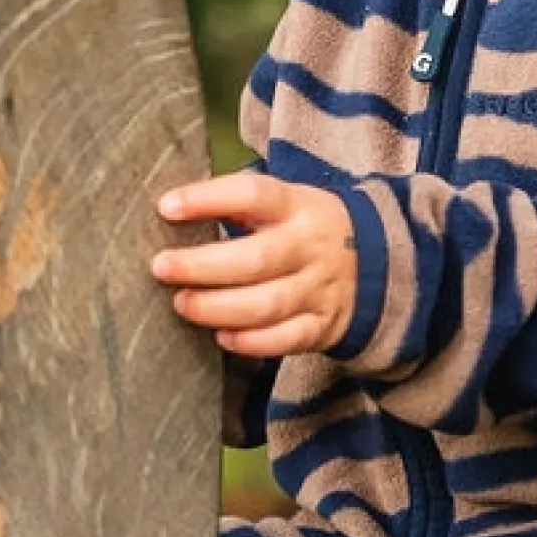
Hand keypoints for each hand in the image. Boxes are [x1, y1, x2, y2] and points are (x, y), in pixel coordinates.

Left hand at [151, 171, 359, 358]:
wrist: (375, 263)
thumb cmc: (302, 230)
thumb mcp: (284, 203)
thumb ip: (237, 205)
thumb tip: (169, 212)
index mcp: (297, 206)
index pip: (252, 195)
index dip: (207, 199)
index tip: (166, 207)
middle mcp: (310, 246)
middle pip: (256, 259)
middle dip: (202, 266)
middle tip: (161, 267)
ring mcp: (319, 289)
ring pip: (267, 305)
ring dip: (218, 308)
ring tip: (182, 304)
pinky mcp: (321, 326)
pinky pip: (286, 339)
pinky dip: (251, 342)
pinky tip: (222, 336)